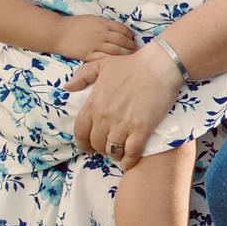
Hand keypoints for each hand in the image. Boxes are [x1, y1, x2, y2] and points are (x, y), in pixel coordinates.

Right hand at [53, 15, 136, 61]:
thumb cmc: (74, 25)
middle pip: (122, 40)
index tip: (132, 38)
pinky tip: (118, 62)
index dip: (130, 34)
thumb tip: (117, 30)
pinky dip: (113, 60)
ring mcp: (96, 45)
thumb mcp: (92, 19)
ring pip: (116, 50)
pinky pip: (104, 58)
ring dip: (126, 54)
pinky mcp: (89, 55)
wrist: (57, 33)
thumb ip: (105, 25)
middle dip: (131, 45)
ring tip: (131, 57)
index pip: (122, 29)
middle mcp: (101, 34)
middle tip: (136, 50)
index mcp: (103, 23)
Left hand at [67, 42, 182, 168]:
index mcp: (93, 104)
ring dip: (115, 154)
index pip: (80, 133)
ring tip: (119, 152)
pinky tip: (129, 161)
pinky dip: (129, 160)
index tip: (88, 147)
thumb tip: (67, 87)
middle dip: (100, 148)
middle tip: (107, 147)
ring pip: (112, 150)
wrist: (159, 65)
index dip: (83, 143)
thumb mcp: (102, 64)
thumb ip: (82, 76)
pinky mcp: (141, 129)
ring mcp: (123, 124)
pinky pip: (131, 152)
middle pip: (97, 144)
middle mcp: (104, 117)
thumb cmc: (131, 64)